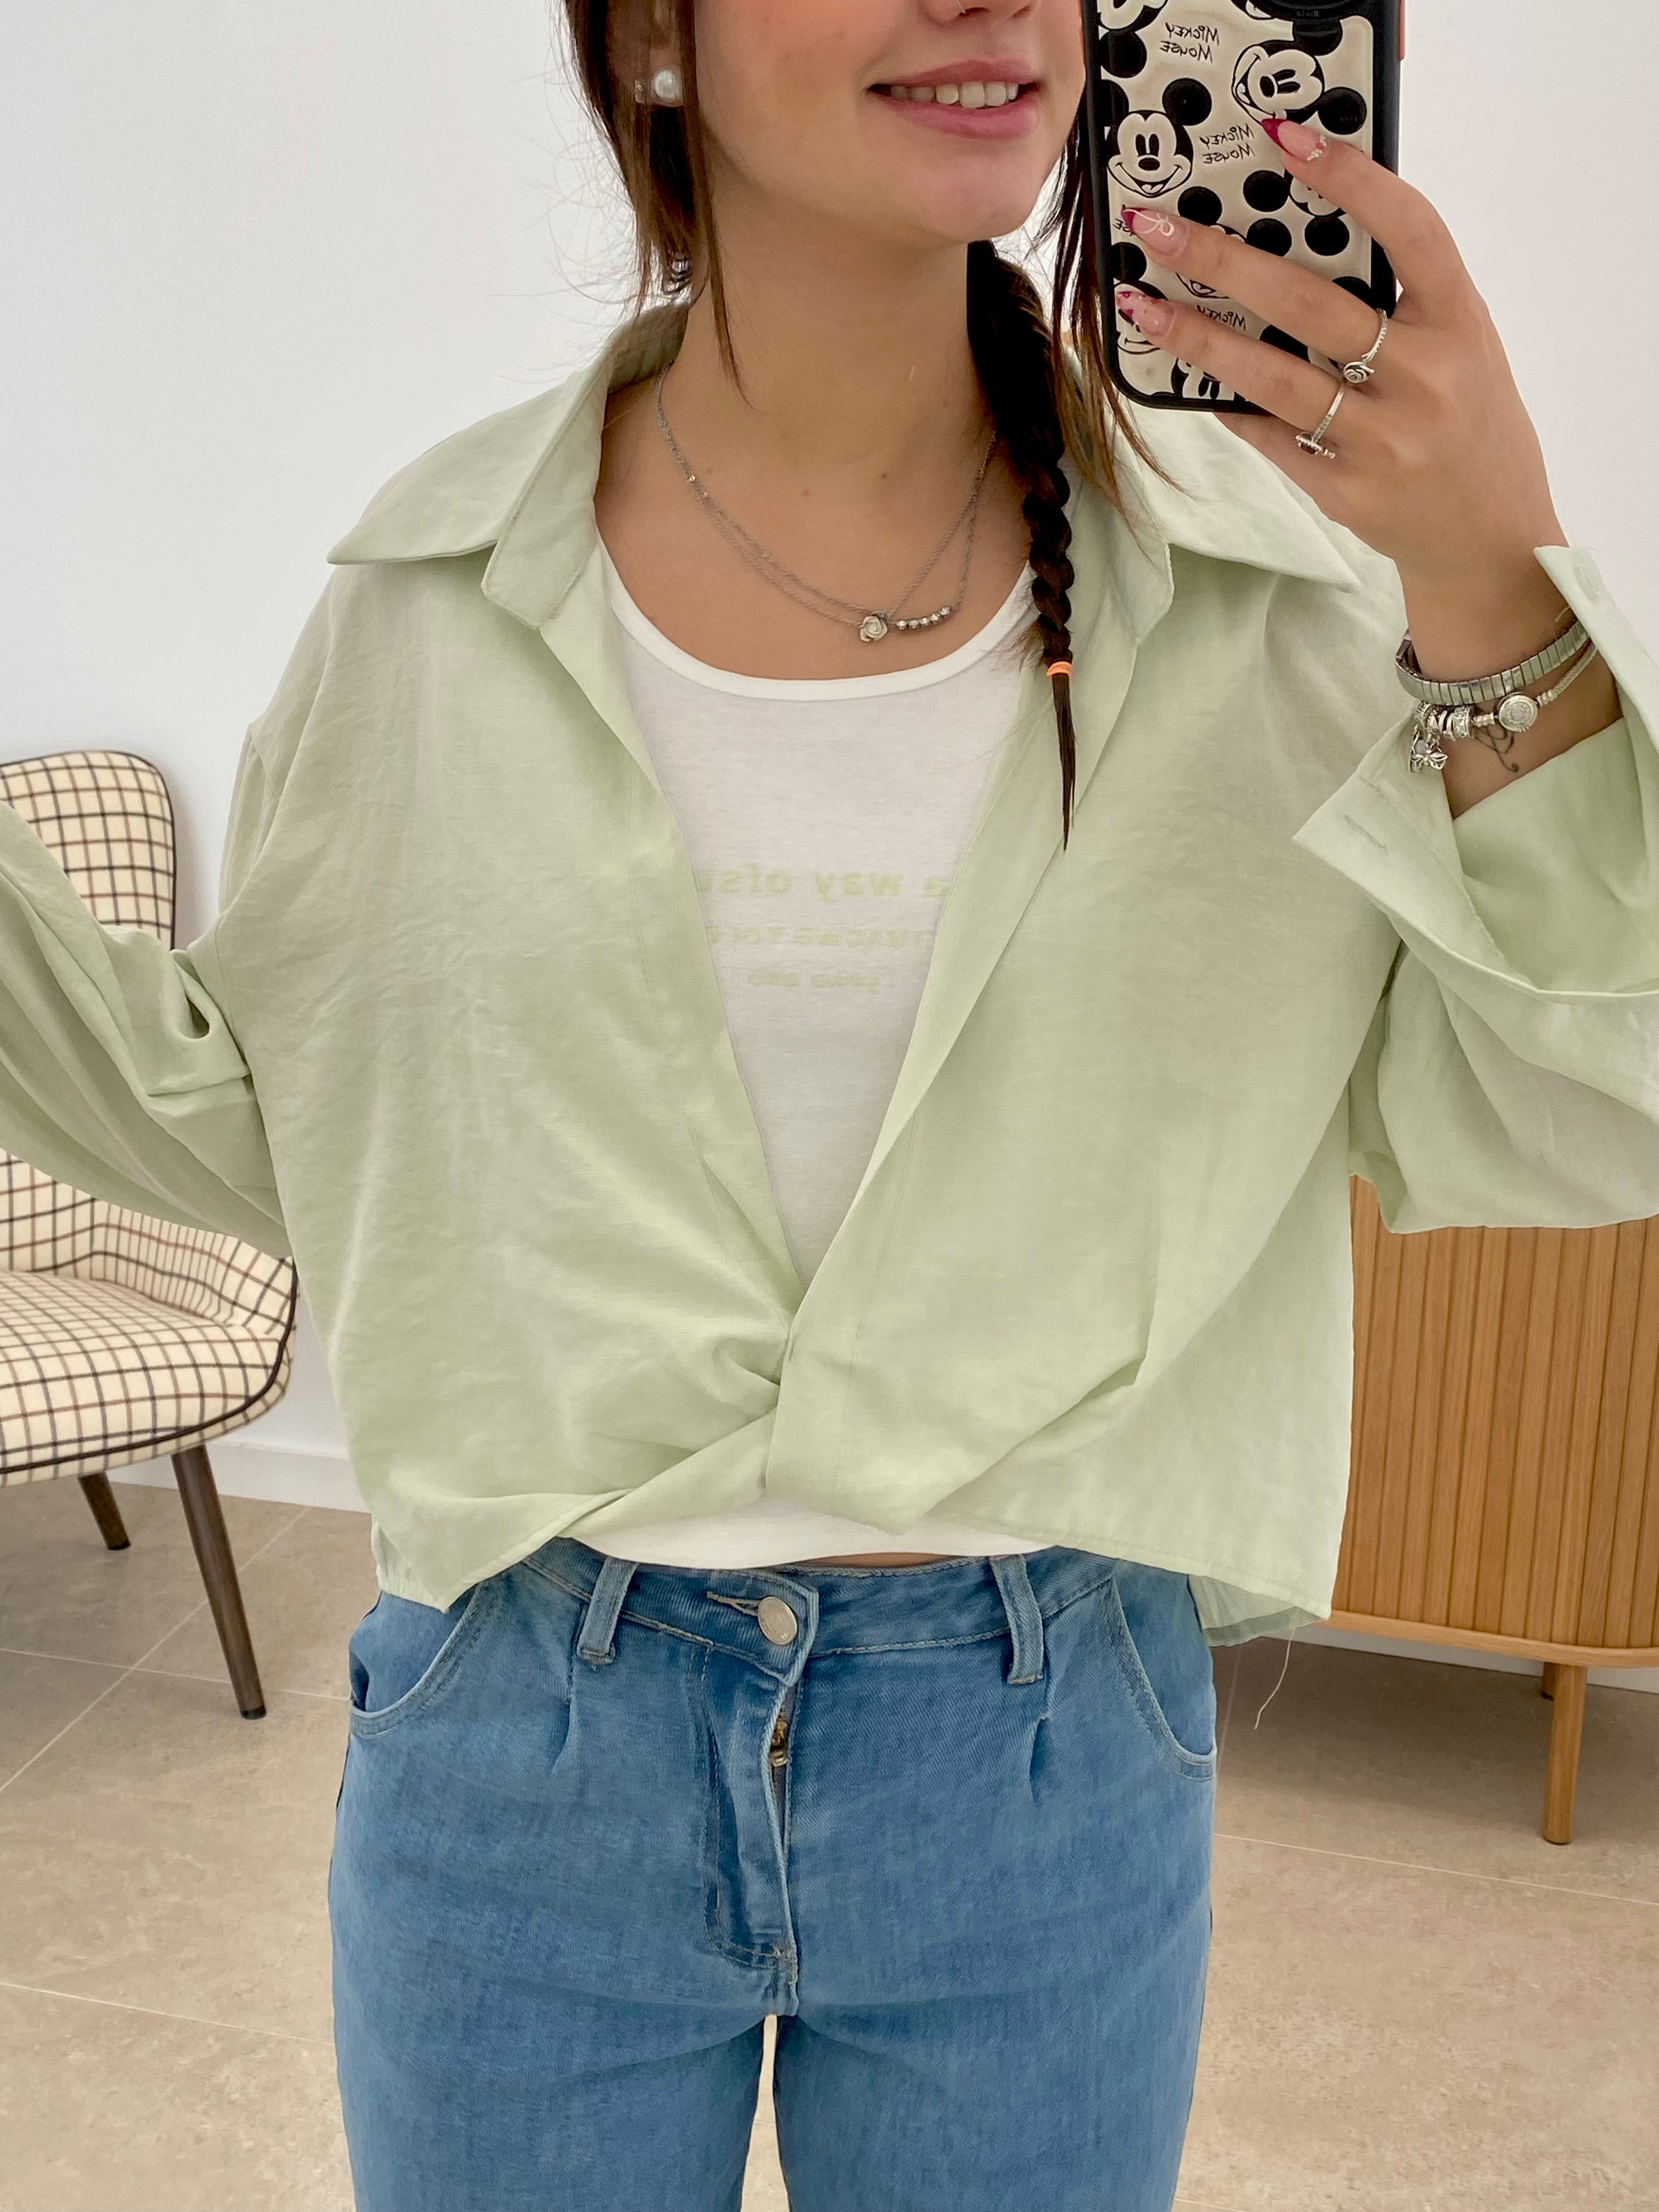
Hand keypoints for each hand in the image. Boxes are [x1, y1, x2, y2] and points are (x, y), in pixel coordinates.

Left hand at [1114, 117, 1619, 810]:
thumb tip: (1298, 240)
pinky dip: (1229, 403)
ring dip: (1198, 337)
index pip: (1410, 231)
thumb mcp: (1463, 345)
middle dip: (1223, 261)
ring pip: (1272, 377)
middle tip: (1156, 230)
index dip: (1350, 179)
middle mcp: (1424, 377)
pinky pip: (1270, 435)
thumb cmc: (1468, 421)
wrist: (1488, 536)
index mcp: (1461, 323)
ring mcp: (1382, 440)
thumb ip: (1403, 298)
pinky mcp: (1344, 490)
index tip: (1286, 138)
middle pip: (1309, 305)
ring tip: (1143, 306)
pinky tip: (1187, 378)